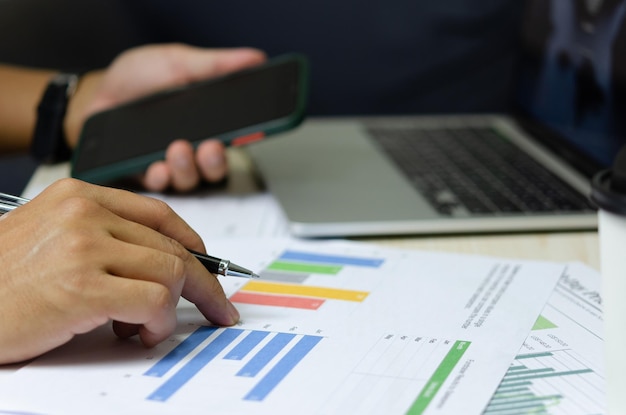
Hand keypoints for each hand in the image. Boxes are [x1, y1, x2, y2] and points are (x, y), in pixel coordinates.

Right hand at [0, 178, 238, 363]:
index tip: (207, 265)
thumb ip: (101, 238)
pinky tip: (139, 333)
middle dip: (203, 284)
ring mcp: (84, 249)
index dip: (191, 243)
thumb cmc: (2, 281)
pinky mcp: (83, 288)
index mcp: (77, 196)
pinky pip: (155, 303)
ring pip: (171, 274)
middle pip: (173, 247)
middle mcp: (84, 215)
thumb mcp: (49, 238)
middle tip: (215, 309)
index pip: (158, 214)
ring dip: (172, 309)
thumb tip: (160, 261)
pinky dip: (159, 323)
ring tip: (146, 326)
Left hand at [65, 44, 266, 191]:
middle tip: (210, 148)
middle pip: (215, 168)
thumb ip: (215, 64)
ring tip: (178, 149)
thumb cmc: (137, 77)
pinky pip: (158, 186)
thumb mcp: (178, 62)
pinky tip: (156, 167)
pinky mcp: (143, 176)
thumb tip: (255, 58)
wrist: (94, 93)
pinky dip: (159, 177)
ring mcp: (169, 165)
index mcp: (207, 122)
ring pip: (189, 180)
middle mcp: (193, 148)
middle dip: (216, 162)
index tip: (249, 133)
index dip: (245, 140)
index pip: (235, 137)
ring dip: (188, 169)